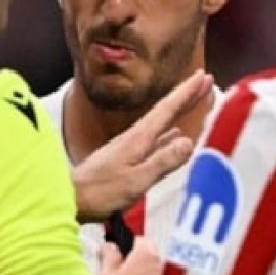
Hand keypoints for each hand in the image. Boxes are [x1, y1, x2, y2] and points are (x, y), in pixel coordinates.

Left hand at [73, 70, 212, 222]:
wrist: (70, 198)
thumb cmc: (99, 192)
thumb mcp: (136, 180)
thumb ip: (163, 161)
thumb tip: (188, 142)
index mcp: (139, 139)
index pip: (167, 109)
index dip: (187, 92)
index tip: (203, 76)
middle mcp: (135, 137)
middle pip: (165, 111)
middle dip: (186, 95)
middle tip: (205, 80)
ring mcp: (130, 146)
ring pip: (161, 123)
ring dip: (178, 111)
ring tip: (193, 102)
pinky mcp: (126, 158)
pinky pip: (155, 139)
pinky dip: (169, 133)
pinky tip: (174, 136)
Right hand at [96, 238, 161, 274]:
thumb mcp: (107, 272)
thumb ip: (110, 255)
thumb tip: (110, 247)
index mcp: (145, 254)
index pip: (139, 239)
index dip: (126, 242)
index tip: (117, 245)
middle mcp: (155, 266)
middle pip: (147, 253)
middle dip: (134, 254)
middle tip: (119, 259)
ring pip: (149, 268)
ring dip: (137, 268)